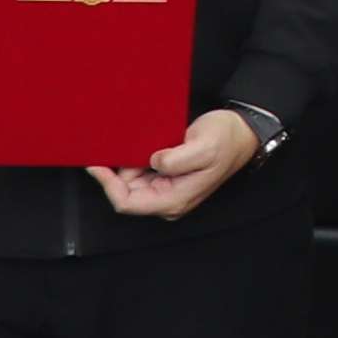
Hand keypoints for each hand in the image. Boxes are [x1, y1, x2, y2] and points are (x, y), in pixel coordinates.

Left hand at [98, 110, 260, 218]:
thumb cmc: (225, 140)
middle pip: (125, 193)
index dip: (108, 186)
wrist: (241, 134)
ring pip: (130, 183)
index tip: (96, 165)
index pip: (127, 203)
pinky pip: (139, 173)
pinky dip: (133, 159)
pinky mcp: (166, 178)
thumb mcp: (204, 147)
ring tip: (134, 141)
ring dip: (126, 163)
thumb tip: (153, 162)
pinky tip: (138, 145)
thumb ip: (176, 159)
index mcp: (175, 200)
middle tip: (118, 145)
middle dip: (117, 171)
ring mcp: (167, 190)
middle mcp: (168, 200)